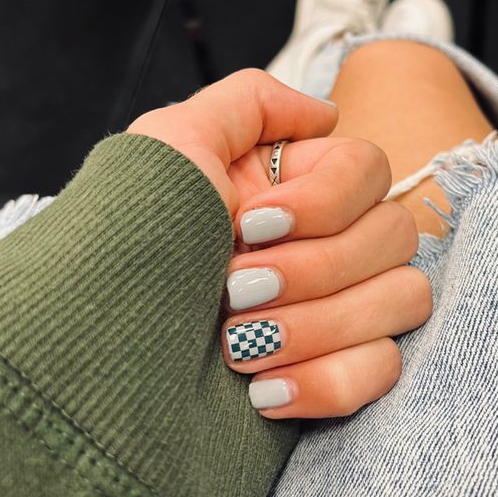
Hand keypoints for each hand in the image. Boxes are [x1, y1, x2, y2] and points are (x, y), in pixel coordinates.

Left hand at [127, 69, 431, 417]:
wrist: (95, 358)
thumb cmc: (124, 247)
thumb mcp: (170, 146)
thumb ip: (249, 102)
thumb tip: (325, 114)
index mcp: (287, 189)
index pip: (369, 170)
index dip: (325, 200)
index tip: (252, 224)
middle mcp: (318, 243)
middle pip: (393, 234)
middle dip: (314, 268)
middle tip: (235, 288)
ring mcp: (331, 312)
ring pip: (402, 299)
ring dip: (317, 325)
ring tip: (236, 347)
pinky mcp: (331, 376)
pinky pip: (381, 370)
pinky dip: (327, 381)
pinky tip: (262, 394)